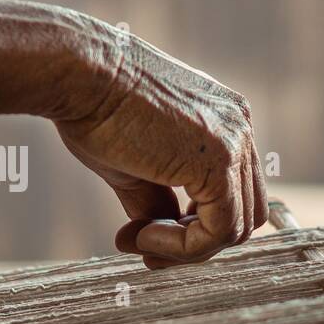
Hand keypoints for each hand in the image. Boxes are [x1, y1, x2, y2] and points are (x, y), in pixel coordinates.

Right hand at [54, 18, 267, 267]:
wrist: (81, 74)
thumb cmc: (93, 109)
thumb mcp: (132, 164)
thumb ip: (157, 199)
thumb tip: (157, 233)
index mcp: (223, 120)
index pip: (231, 193)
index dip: (191, 226)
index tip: (141, 235)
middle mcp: (238, 127)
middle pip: (242, 212)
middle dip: (194, 242)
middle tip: (144, 247)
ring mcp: (235, 142)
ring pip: (235, 227)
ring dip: (185, 249)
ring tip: (138, 240)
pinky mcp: (219, 162)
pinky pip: (220, 230)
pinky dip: (184, 247)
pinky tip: (142, 236)